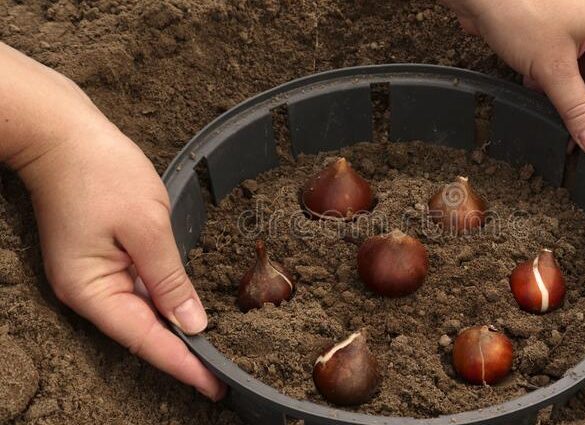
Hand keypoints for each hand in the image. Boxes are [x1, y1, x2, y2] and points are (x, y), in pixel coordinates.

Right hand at [3, 44, 224, 399]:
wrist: (62, 134)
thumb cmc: (100, 172)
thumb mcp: (146, 225)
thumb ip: (170, 278)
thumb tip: (191, 323)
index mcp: (92, 290)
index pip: (146, 340)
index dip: (183, 364)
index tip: (215, 385)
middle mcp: (88, 292)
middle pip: (142, 333)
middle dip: (182, 354)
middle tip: (222, 376)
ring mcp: (93, 276)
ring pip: (142, 314)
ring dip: (175, 331)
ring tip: (213, 353)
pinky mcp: (102, 260)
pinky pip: (137, 291)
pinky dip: (164, 303)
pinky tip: (189, 313)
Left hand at [443, 0, 584, 155]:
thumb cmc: (518, 10)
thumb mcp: (552, 67)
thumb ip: (575, 107)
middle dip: (577, 100)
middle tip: (566, 133)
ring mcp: (572, 14)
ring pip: (574, 64)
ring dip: (559, 87)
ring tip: (545, 107)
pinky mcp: (547, 18)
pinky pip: (556, 52)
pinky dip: (546, 71)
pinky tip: (531, 82)